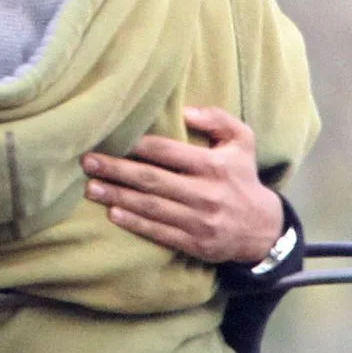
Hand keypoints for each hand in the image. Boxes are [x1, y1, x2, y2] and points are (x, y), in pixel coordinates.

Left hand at [82, 106, 284, 264]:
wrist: (262, 228)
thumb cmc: (242, 177)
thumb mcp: (242, 141)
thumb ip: (217, 119)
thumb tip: (184, 110)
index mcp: (213, 165)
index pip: (168, 152)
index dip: (138, 146)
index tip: (112, 139)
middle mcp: (205, 193)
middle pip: (152, 180)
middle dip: (117, 170)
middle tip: (88, 162)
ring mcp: (199, 220)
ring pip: (151, 207)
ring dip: (118, 197)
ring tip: (91, 188)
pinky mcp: (194, 242)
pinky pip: (159, 232)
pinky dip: (135, 223)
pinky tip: (113, 214)